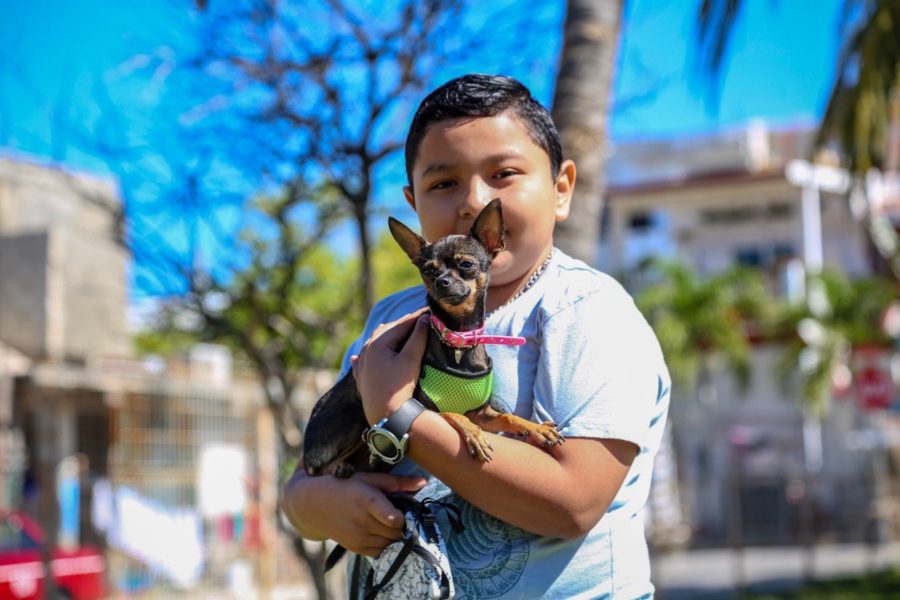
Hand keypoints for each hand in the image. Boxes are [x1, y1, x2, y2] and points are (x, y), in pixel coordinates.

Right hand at [282, 470, 426, 556]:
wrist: (312, 506)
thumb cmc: (343, 486)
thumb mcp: (367, 479)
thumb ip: (397, 483)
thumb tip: (424, 482)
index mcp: (365, 499)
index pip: (392, 517)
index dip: (403, 517)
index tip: (404, 511)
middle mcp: (362, 521)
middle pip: (397, 530)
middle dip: (405, 522)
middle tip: (401, 511)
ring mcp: (359, 538)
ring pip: (392, 542)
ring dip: (397, 533)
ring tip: (390, 520)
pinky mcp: (357, 548)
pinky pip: (382, 551)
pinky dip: (388, 543)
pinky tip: (382, 530)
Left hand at [352, 309, 428, 423]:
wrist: (385, 417)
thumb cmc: (399, 387)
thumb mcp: (411, 360)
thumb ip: (418, 337)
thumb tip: (425, 319)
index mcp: (378, 343)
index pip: (402, 324)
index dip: (417, 317)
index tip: (431, 310)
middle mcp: (366, 351)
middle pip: (387, 331)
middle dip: (403, 324)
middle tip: (420, 319)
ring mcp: (362, 365)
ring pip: (373, 344)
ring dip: (386, 336)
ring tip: (397, 332)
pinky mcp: (361, 380)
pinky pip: (361, 363)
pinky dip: (365, 357)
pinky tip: (358, 357)